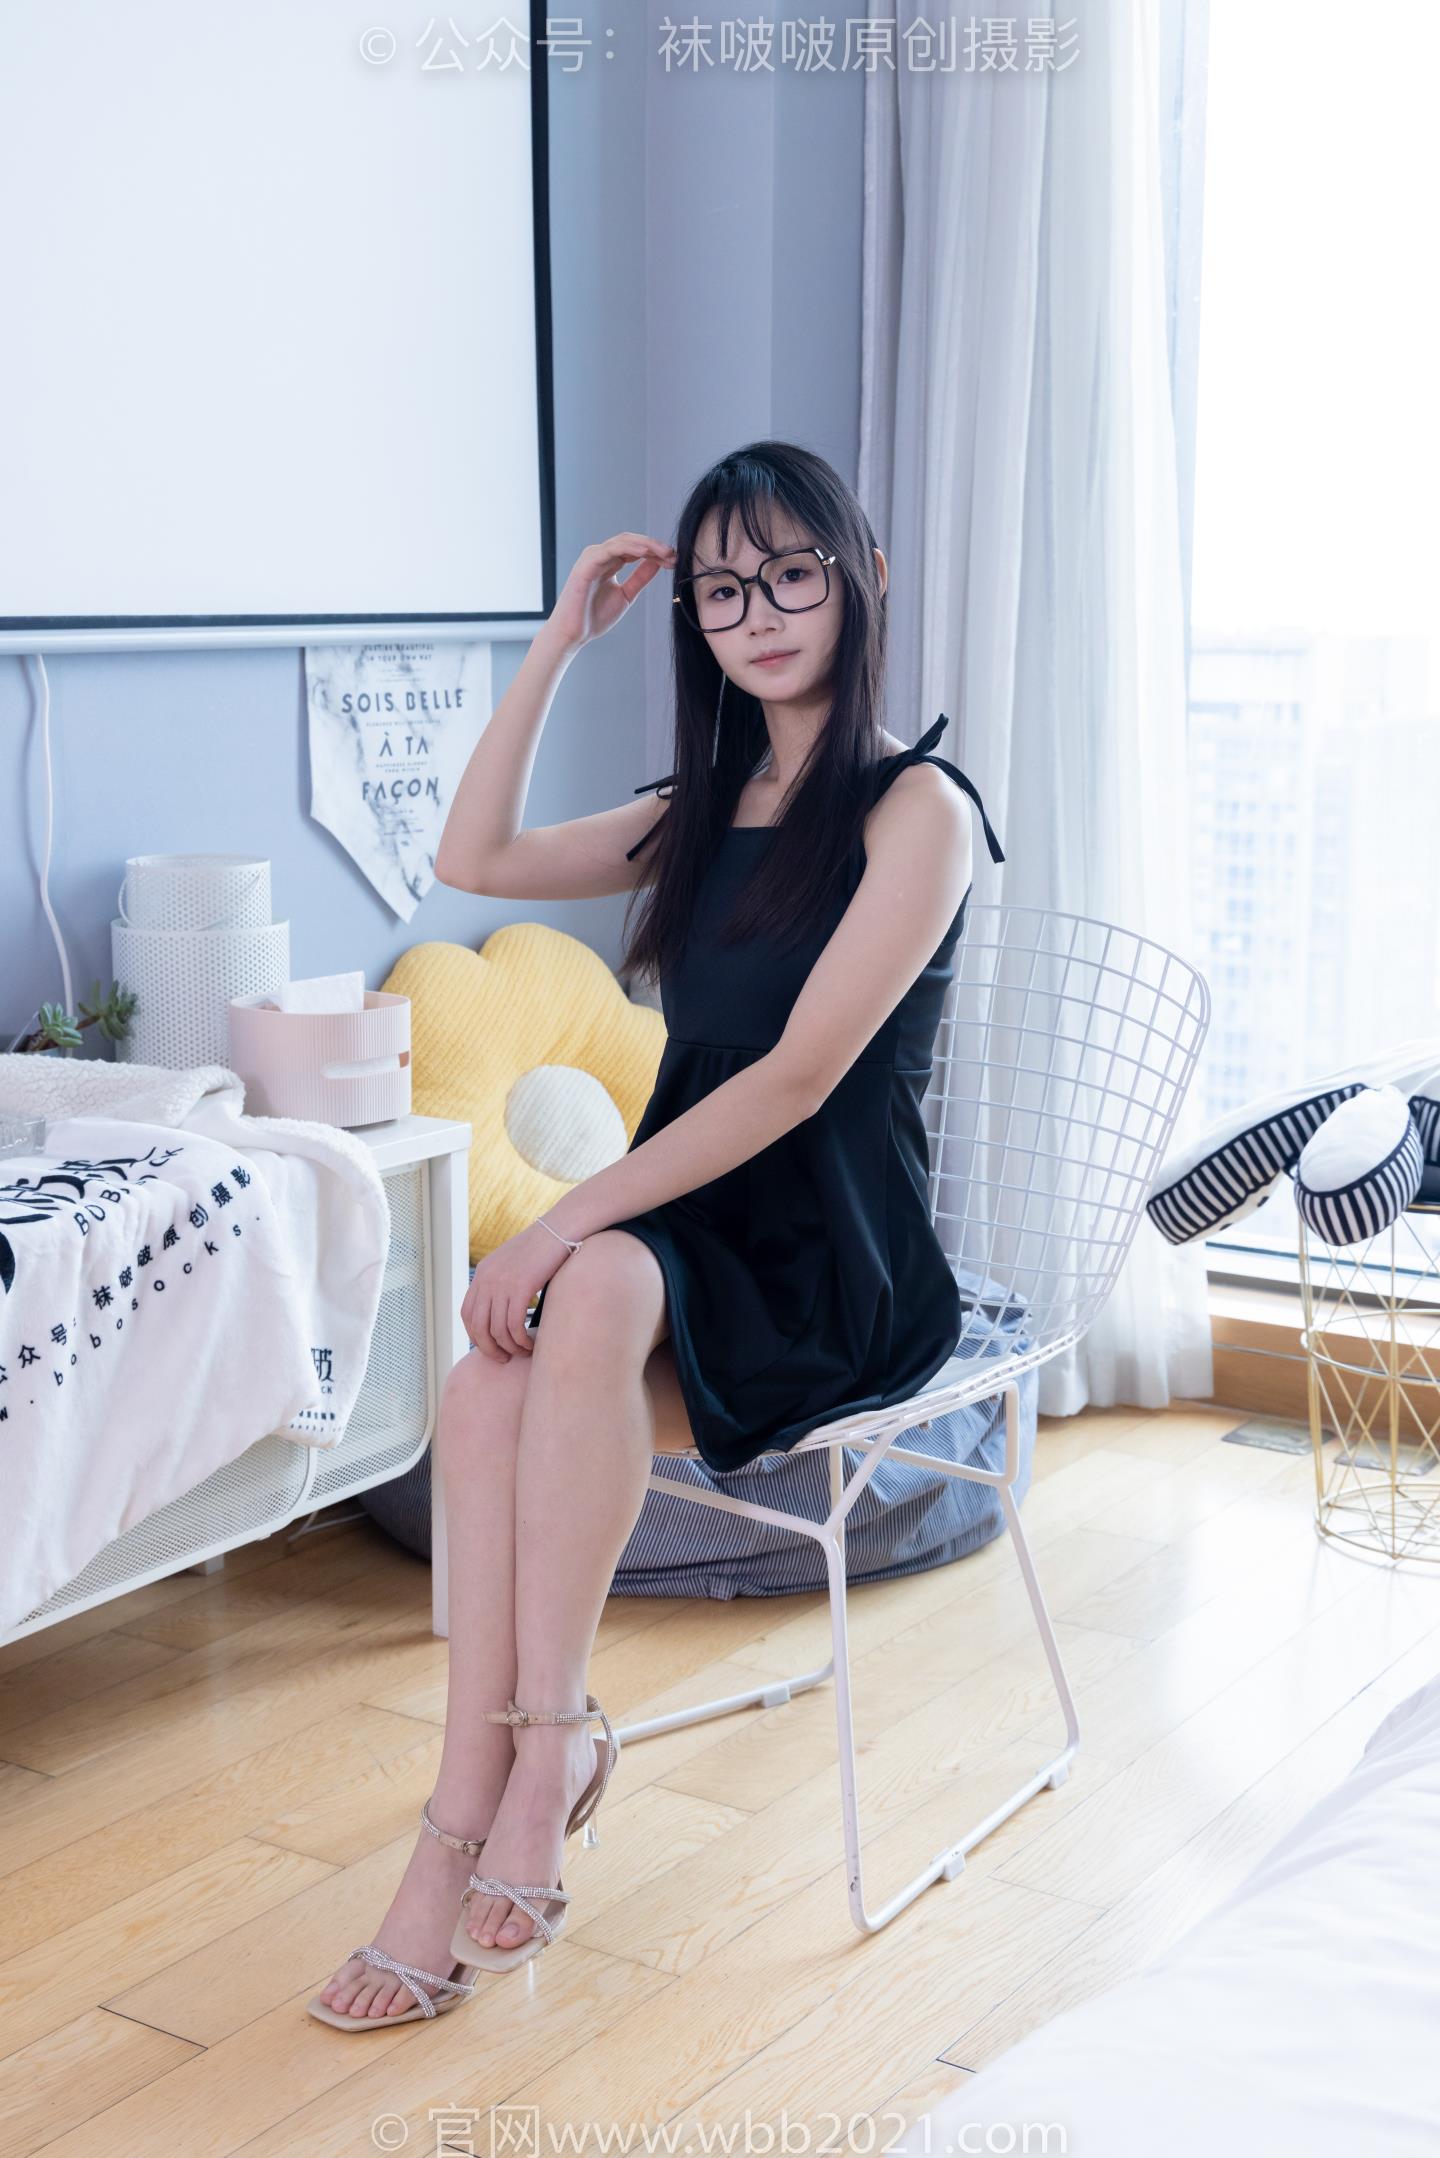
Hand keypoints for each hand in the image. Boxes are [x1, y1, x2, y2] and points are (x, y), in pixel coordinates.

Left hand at [461, 1220, 573, 1360]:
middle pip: (477, 1326)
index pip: (467, 1313)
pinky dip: (521, 1341)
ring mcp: (502, 1283)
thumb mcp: (515, 1262)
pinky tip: (531, 1344)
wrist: (560, 1229)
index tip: (489, 1346)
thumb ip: (504, 1281)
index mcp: (483, 1273)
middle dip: (489, 1348)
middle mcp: (487, 1279)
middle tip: (503, 1359)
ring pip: (496, 1330)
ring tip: (522, 1352)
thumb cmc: (544, 1248)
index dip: (474, 1335)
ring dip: (509, 1348)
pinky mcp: (520, 1288)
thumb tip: (503, 1307)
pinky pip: (514, 1326)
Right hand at [548, 532, 676, 650]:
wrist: (573, 634)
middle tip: (673, 554)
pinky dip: (628, 549)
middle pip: (631, 541)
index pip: (635, 549)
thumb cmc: (594, 617)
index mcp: (609, 562)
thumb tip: (658, 563)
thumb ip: (640, 578)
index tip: (674, 560)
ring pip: (622, 542)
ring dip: (645, 545)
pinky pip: (609, 550)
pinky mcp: (585, 565)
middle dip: (654, 546)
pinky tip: (644, 552)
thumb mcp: (626, 595)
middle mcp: (600, 556)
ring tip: (664, 552)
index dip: (655, 552)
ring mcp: (592, 558)